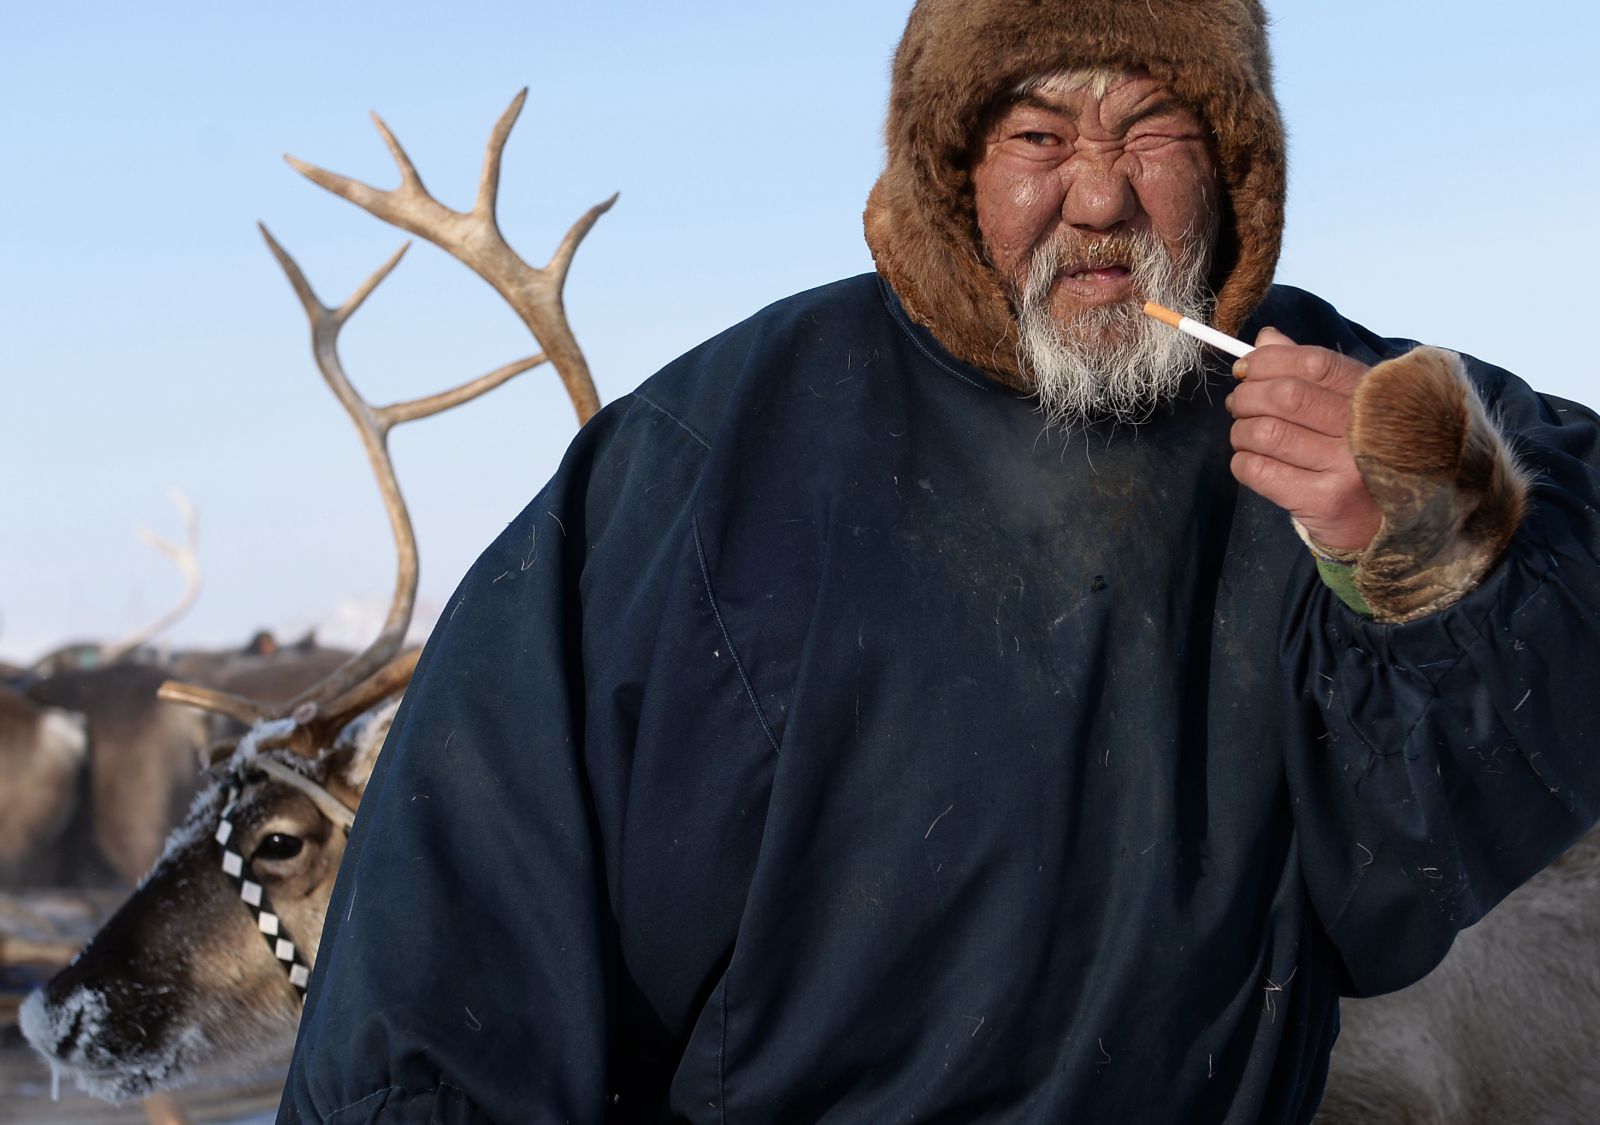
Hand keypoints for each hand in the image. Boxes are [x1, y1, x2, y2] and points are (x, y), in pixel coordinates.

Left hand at [1226, 327, 1381, 552]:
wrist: (1383, 523)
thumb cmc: (1356, 455)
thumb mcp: (1345, 407)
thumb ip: (1309, 371)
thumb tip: (1266, 339)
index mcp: (1372, 398)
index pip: (1314, 363)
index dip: (1268, 361)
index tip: (1245, 369)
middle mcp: (1365, 430)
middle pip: (1285, 396)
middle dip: (1246, 397)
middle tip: (1239, 405)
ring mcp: (1346, 467)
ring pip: (1265, 433)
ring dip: (1240, 432)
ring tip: (1246, 436)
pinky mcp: (1324, 500)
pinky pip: (1259, 470)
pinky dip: (1243, 462)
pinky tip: (1252, 462)